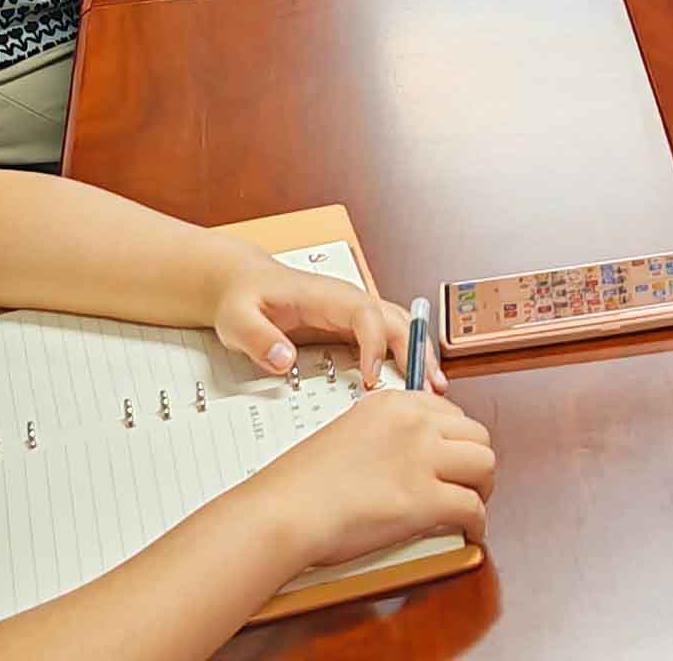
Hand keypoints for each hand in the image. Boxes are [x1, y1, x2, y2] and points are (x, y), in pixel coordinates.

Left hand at [211, 256, 415, 385]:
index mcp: (327, 295)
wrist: (243, 284)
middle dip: (415, 351)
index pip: (365, 313)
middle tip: (428, 388)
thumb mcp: (238, 318)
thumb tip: (284, 358)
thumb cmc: (243, 297)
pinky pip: (389, 340)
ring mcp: (354, 314)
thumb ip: (258, 338)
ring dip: (419, 355)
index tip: (371, 379)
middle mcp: (348, 302)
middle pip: (395, 320)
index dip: (374, 344)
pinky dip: (407, 359)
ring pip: (399, 329)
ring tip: (435, 389)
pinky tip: (415, 383)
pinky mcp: (352, 329)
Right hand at [252, 387, 495, 564]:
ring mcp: (423, 459)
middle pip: (477, 436)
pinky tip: (471, 532)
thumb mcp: (348, 433)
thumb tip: (405, 457)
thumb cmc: (303, 483)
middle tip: (471, 483)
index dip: (458, 441)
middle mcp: (415, 424)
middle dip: (478, 462)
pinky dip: (478, 523)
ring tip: (474, 505)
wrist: (286, 510)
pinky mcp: (425, 499)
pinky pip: (472, 508)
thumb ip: (383, 436)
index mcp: (394, 404)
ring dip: (484, 489)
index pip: (450, 413)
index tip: (455, 457)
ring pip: (485, 466)